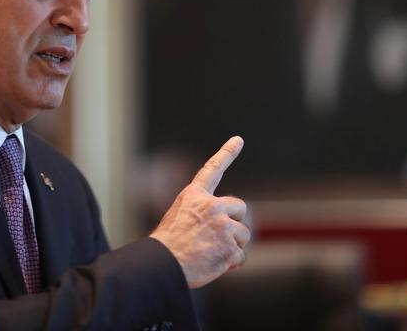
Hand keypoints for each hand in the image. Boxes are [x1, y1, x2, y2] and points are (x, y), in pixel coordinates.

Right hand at [150, 136, 249, 288]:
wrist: (162, 266)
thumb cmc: (166, 247)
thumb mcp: (178, 220)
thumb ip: (201, 216)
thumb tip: (221, 229)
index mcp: (194, 196)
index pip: (212, 169)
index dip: (227, 153)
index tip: (238, 139)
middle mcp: (211, 206)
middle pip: (240, 207)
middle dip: (235, 222)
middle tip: (220, 237)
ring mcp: (223, 226)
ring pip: (243, 235)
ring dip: (233, 246)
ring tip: (211, 254)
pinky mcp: (230, 247)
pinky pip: (241, 256)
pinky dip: (232, 263)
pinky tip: (216, 265)